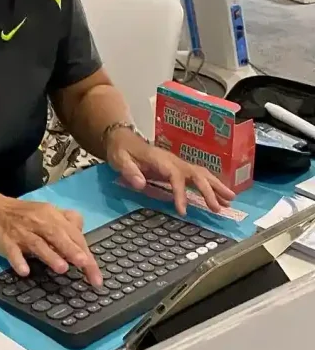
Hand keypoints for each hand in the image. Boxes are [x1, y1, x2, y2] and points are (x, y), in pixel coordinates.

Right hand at [0, 193, 102, 287]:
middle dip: (71, 250)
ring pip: (37, 243)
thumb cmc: (24, 215)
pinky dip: (18, 260)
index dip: (85, 253)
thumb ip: (66, 222)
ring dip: (50, 255)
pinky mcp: (5, 240)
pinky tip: (24, 271)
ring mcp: (20, 231)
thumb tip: (82, 233)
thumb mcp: (46, 212)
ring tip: (62, 268)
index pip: (72, 234)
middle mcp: (37, 221)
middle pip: (57, 236)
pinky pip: (12, 251)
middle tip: (85, 265)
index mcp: (50, 214)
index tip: (96, 274)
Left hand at [106, 129, 234, 214]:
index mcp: (160, 160)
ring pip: (201, 174)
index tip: (183, 211)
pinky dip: (210, 186)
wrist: (122, 138)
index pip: (175, 177)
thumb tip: (141, 184)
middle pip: (195, 174)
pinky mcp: (178, 168)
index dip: (181, 194)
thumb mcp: (120, 159)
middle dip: (209, 191)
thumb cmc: (121, 150)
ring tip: (230, 202)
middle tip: (219, 209)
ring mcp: (177, 163)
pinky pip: (197, 176)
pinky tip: (219, 196)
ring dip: (216, 187)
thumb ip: (130, 171)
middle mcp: (173, 161)